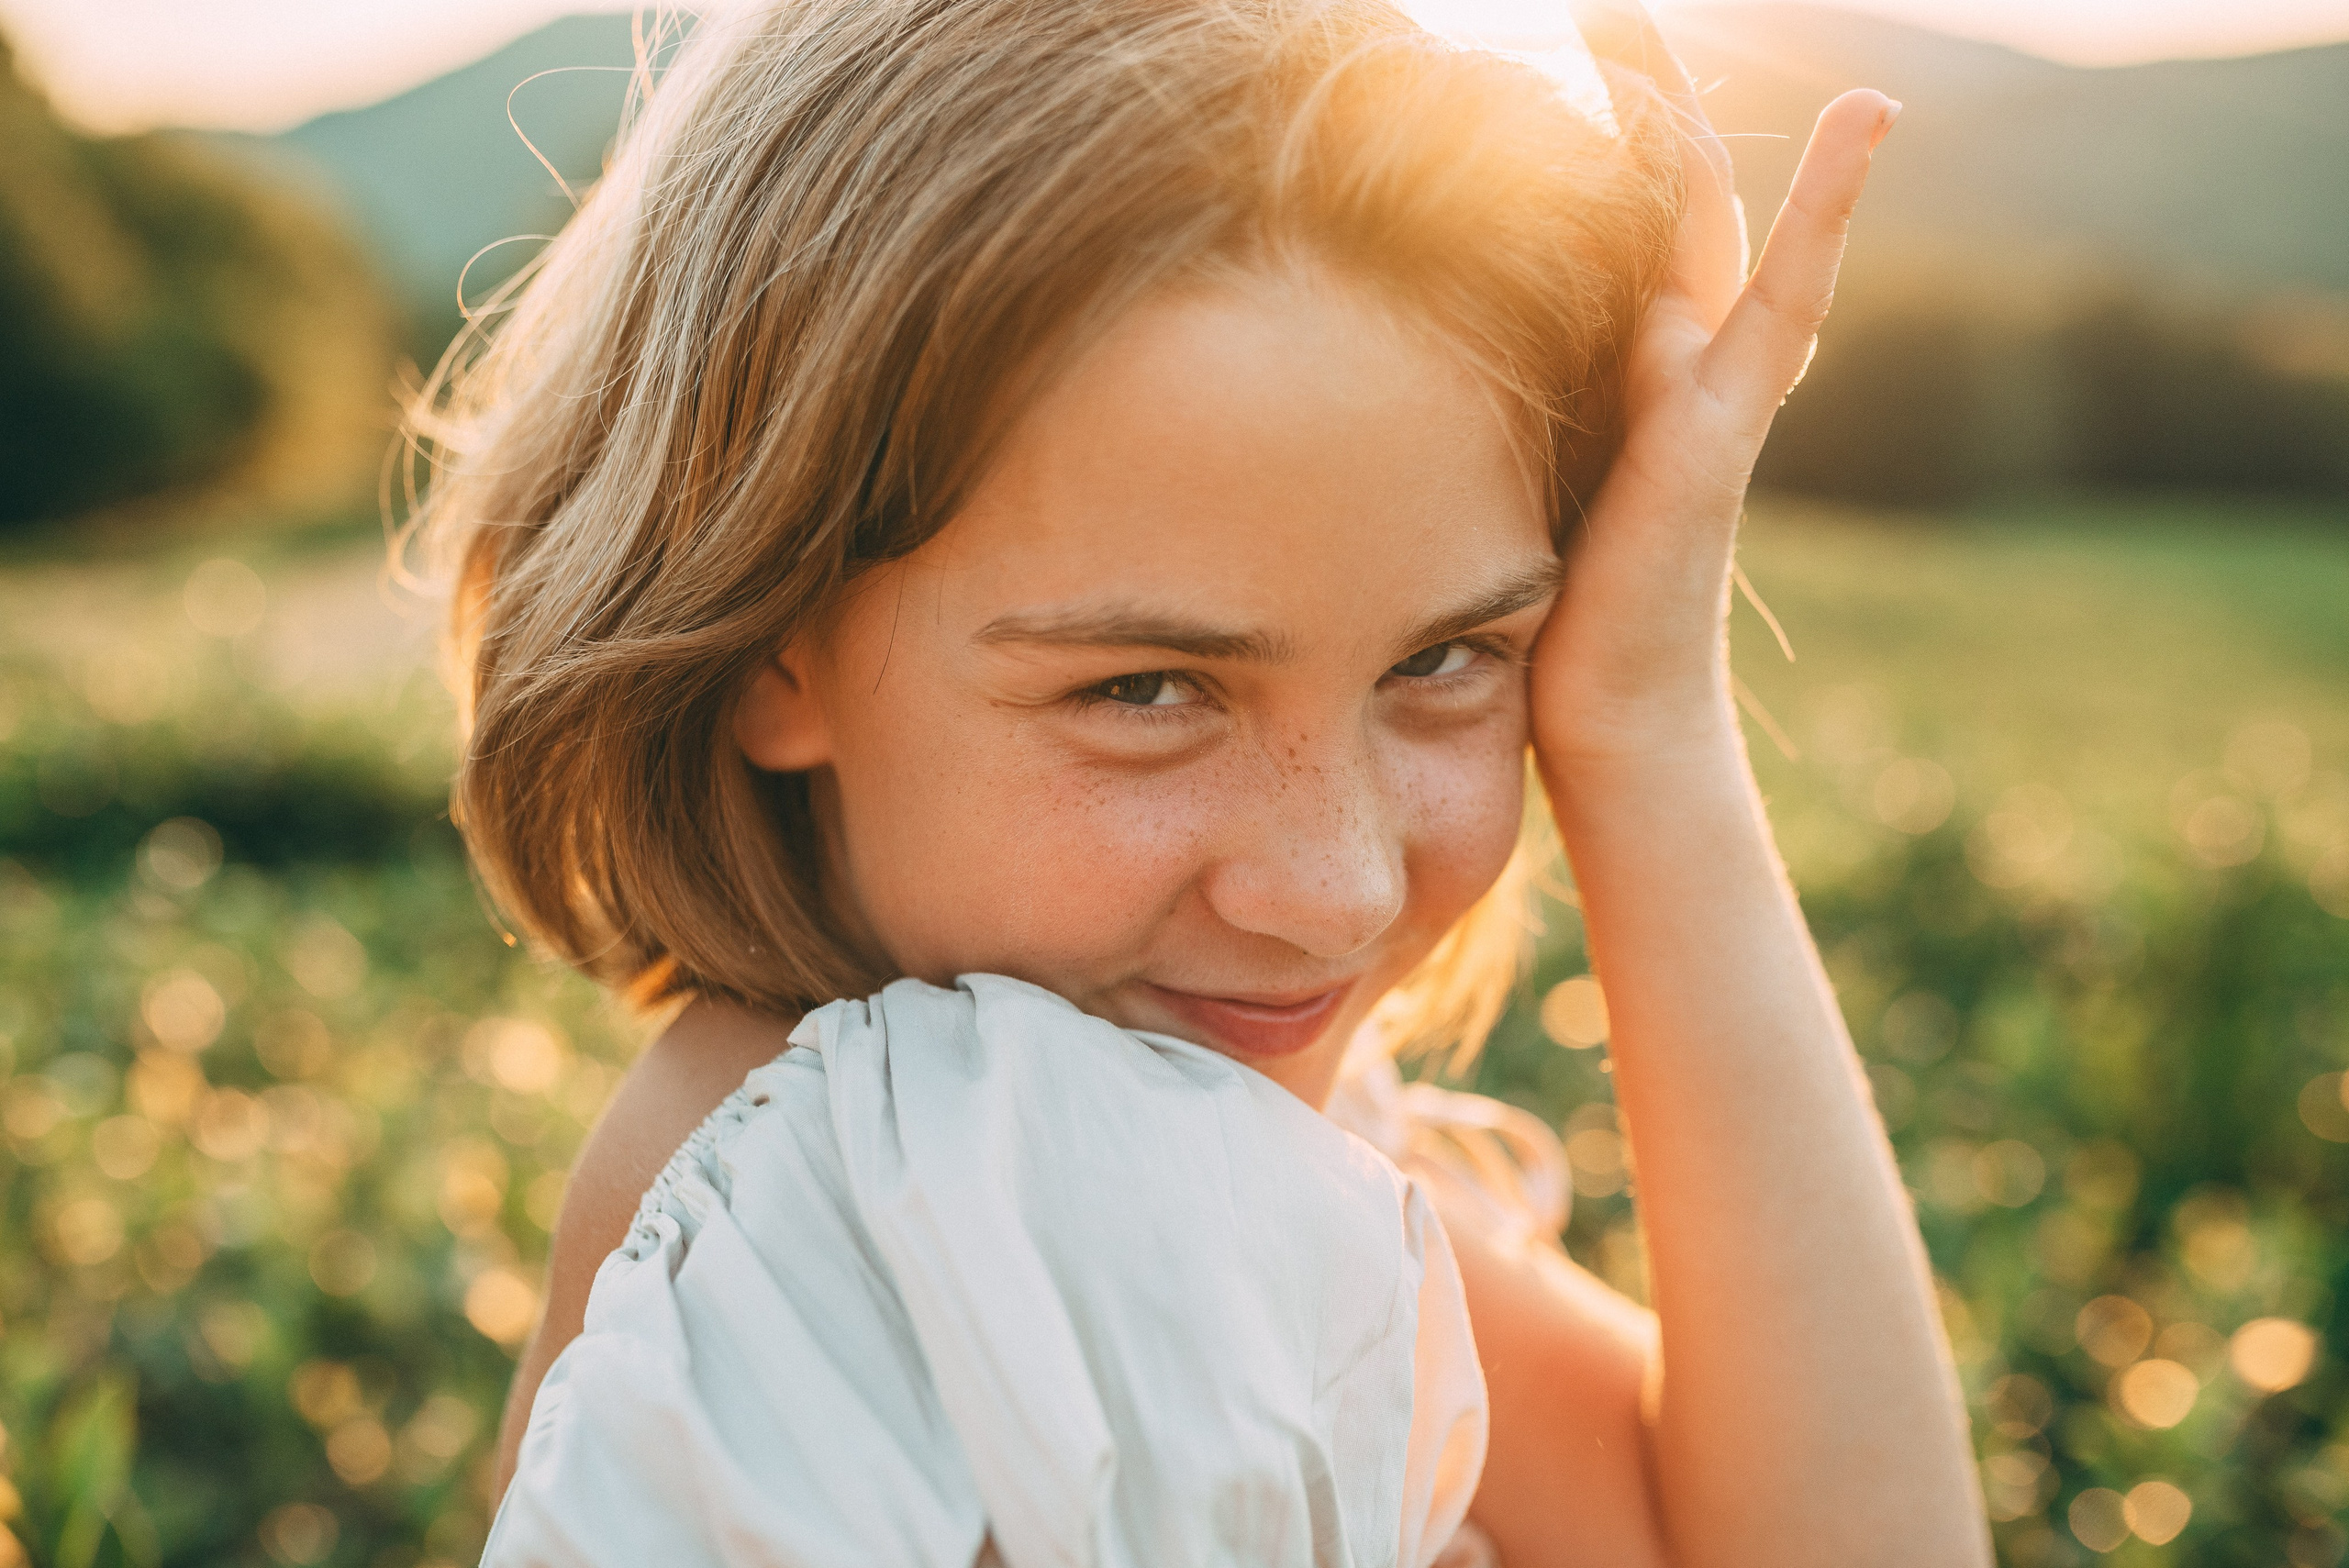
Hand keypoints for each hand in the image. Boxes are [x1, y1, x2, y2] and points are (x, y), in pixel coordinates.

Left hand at [1530, 2, 1898, 768]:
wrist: (1606, 717)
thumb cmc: (1553, 613)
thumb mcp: (1512, 474)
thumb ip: (1519, 398)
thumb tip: (1433, 341)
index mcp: (1627, 362)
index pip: (1615, 218)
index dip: (1593, 136)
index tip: (1535, 68)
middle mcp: (1677, 358)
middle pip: (1666, 190)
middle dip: (1634, 91)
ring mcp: (1711, 387)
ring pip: (1714, 217)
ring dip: (1683, 112)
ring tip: (1637, 9)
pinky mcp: (1722, 431)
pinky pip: (1786, 302)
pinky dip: (1831, 212)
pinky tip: (1873, 119)